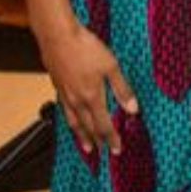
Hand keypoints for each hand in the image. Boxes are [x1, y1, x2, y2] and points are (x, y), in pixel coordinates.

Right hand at [37, 21, 138, 155]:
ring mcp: (65, 95)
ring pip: (74, 122)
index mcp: (92, 97)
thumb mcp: (111, 67)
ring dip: (81, 136)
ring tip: (86, 147)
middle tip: (102, 154)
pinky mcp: (57, 87)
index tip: (117, 149)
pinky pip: (64, 111)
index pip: (103, 125)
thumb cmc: (86, 48)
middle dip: (97, 141)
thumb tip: (133, 109)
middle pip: (88, 127)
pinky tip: (72, 121)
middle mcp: (76, 100)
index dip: (111, 138)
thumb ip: (122, 89)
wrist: (58, 37)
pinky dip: (70, 121)